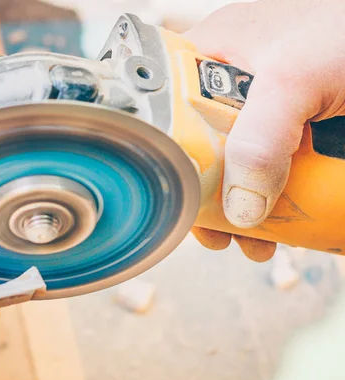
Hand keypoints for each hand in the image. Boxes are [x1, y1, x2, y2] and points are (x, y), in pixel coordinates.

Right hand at [184, 0, 344, 261]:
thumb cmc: (343, 24)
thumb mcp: (293, 80)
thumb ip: (259, 141)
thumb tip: (239, 208)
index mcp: (209, 56)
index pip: (167, 112)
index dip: (170, 157)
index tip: (180, 197)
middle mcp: (231, 82)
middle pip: (204, 148)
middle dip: (212, 196)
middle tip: (218, 233)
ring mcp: (266, 104)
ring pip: (242, 161)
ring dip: (248, 205)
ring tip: (255, 242)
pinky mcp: (296, 122)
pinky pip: (277, 163)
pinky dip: (280, 194)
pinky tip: (284, 220)